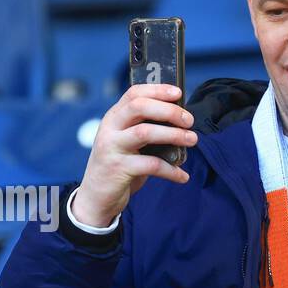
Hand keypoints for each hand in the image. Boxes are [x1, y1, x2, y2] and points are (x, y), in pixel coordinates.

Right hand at [70, 83, 196, 227]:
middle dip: (169, 111)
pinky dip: (171, 170)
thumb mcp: (125, 142)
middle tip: (188, 120)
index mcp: (113, 118)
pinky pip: (151, 165)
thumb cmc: (117, 166)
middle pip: (139, 107)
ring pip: (145, 132)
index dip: (157, 90)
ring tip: (192, 140)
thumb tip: (179, 120)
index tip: (178, 93)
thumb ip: (143, 128)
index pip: (134, 94)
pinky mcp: (118, 169)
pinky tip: (182, 175)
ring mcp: (112, 148)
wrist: (95, 197)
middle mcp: (110, 129)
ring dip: (174, 135)